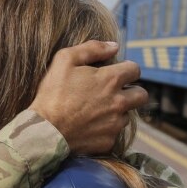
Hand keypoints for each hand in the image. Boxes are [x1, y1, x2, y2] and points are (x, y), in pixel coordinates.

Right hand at [29, 41, 147, 154]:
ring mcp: (115, 124)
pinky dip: (106, 129)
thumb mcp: (65, 60)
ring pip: (127, 115)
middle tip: (115, 92)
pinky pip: (114, 133)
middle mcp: (119, 102)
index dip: (127, 69)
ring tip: (97, 110)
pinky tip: (90, 125)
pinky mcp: (109, 141)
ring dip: (117, 111)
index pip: (135, 70)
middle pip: (142, 95)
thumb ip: (92, 48)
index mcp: (111, 80)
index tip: (116, 73)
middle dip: (132, 91)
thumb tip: (114, 46)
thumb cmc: (53, 93)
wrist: (44, 130)